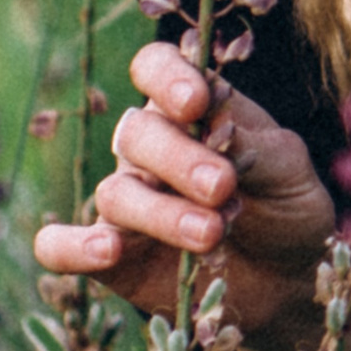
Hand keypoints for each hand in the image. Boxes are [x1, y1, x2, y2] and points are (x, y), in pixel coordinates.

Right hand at [32, 41, 350, 350]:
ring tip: (211, 233)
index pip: (156, 68)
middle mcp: (150, 149)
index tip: (195, 102)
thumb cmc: (288, 209)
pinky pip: (59, 245)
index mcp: (191, 109)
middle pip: (136, 133)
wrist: (288, 283)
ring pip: (116, 192)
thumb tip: (220, 127)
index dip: (166, 77)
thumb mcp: (291, 171)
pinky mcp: (111, 257)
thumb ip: (260, 146)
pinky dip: (70, 245)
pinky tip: (104, 250)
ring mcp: (127, 202)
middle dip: (178, 159)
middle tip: (223, 187)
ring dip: (161, 212)